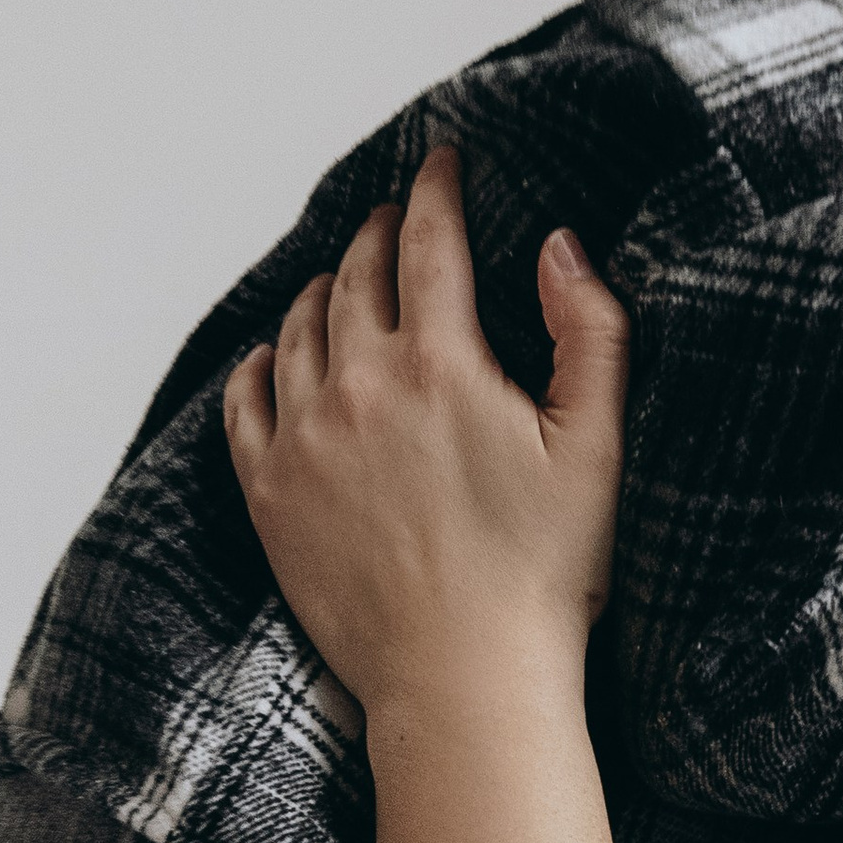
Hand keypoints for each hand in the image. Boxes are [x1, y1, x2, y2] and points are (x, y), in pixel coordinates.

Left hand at [223, 146, 628, 729]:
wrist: (463, 683)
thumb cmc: (542, 574)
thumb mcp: (597, 445)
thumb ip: (589, 330)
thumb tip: (561, 246)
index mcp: (441, 365)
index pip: (430, 243)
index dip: (436, 191)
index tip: (442, 160)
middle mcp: (358, 387)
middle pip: (356, 277)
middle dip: (379, 233)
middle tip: (395, 217)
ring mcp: (304, 440)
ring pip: (299, 330)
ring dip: (322, 289)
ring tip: (341, 279)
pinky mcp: (271, 495)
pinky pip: (245, 403)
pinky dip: (260, 363)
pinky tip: (274, 356)